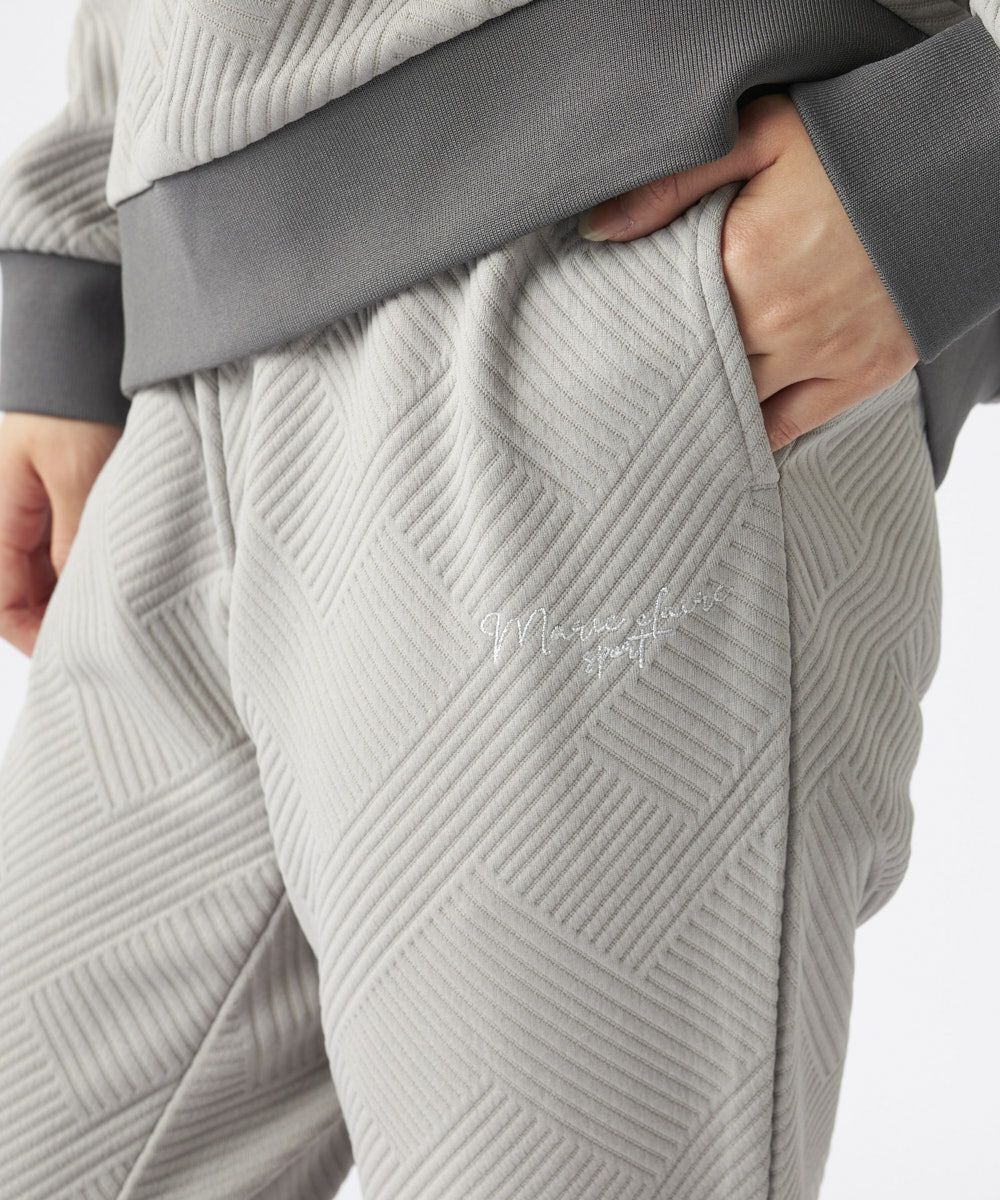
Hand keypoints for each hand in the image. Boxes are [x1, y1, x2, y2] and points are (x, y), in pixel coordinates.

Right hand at [0, 413, 120, 654]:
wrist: (77, 344)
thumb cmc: (70, 399)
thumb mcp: (78, 476)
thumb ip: (73, 541)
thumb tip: (74, 598)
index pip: (2, 603)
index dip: (36, 637)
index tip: (75, 656)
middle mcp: (2, 511)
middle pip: (20, 588)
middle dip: (56, 616)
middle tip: (107, 636)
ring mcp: (24, 500)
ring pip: (39, 567)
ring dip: (71, 588)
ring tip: (117, 605)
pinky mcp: (49, 487)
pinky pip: (55, 539)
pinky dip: (79, 559)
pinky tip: (113, 565)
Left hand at [578, 94, 917, 449]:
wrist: (955, 165)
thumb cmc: (853, 145)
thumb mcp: (760, 136)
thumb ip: (673, 182)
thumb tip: (596, 230)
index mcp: (743, 264)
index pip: (662, 325)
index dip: (634, 339)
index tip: (606, 351)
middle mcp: (780, 322)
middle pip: (696, 371)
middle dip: (664, 377)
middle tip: (628, 389)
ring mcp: (825, 354)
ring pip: (737, 406)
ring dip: (704, 407)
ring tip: (668, 412)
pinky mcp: (864, 373)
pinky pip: (791, 426)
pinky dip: (756, 434)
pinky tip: (725, 433)